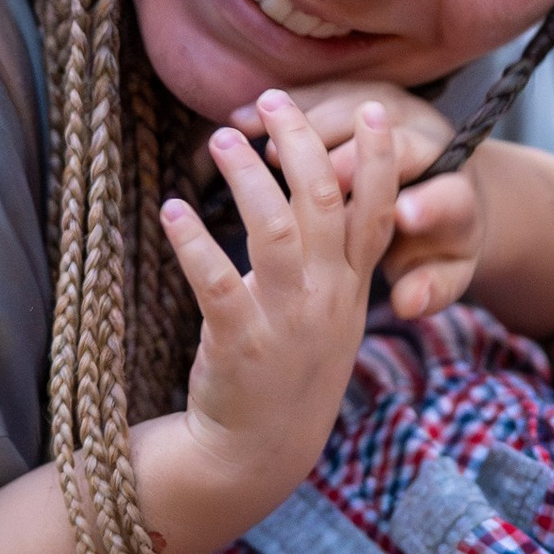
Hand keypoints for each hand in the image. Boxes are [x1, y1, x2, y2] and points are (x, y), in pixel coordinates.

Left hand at [163, 92, 399, 496]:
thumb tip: (317, 192)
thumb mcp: (331, 315)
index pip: (379, 212)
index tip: (374, 108)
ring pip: (276, 231)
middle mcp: (328, 300)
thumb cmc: (289, 371)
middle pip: (326, 202)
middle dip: (302, 142)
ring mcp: (287, 322)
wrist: (258, 452)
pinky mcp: (240, 344)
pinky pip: (216, 281)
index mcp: (352, 289)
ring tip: (220, 138)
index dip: (380, 158)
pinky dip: (193, 242)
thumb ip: (334, 260)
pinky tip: (172, 211)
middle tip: (272, 100)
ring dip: (248, 176)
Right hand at [235, 75, 486, 320]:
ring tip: (258, 149)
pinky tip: (240, 120)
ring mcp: (397, 114)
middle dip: (354, 159)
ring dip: (308, 129)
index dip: (429, 206)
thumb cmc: (438, 243)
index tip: (405, 217)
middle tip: (312, 174)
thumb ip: (431, 289)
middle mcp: (431, 147)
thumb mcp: (445, 273)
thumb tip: (410, 303)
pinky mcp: (363, 99)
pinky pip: (325, 95)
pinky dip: (282, 110)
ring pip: (353, 112)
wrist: (447, 189)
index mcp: (455, 200)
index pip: (448, 200)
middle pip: (398, 146)